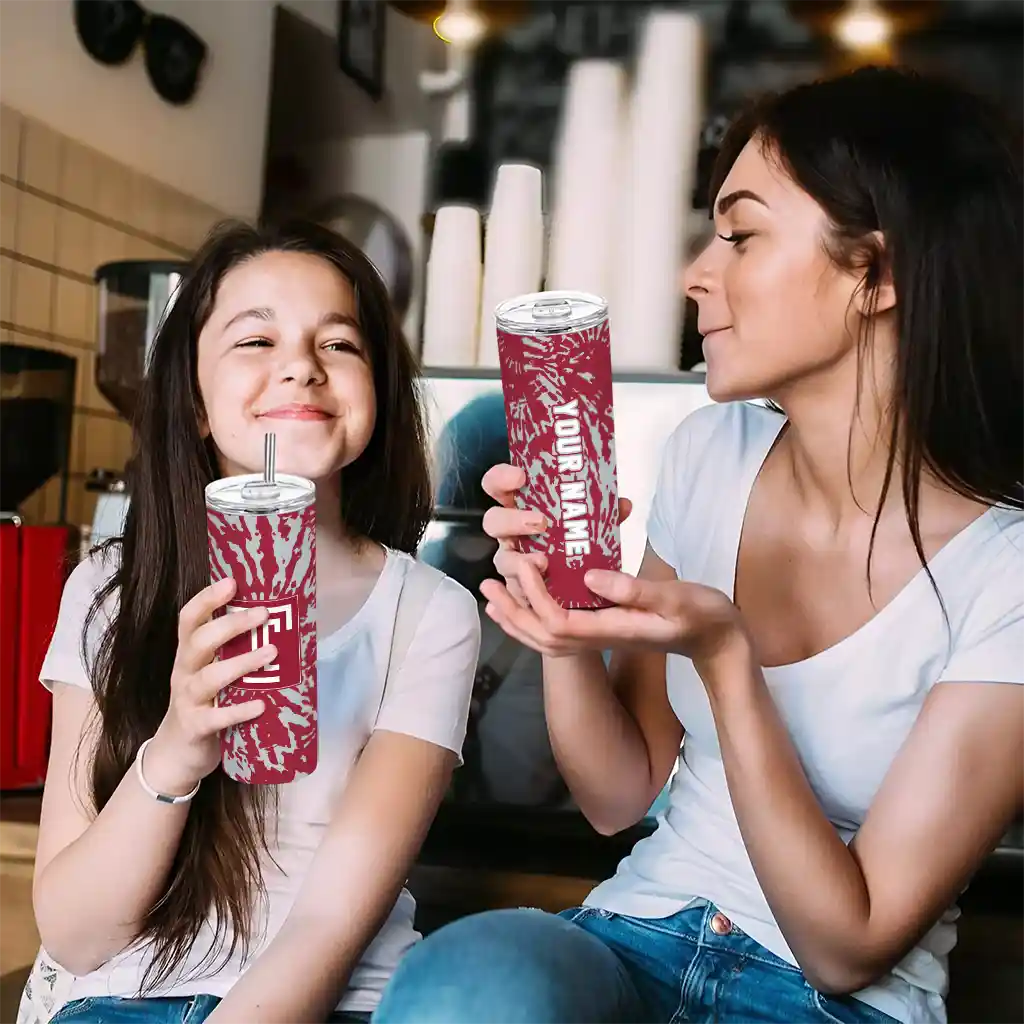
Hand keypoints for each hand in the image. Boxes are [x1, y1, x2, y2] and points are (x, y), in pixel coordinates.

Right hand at [145, 578, 275, 795]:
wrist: (177, 754)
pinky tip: (261, 705)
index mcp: (189, 655)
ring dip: (242, 664)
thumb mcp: (212, 672)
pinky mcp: (196, 728)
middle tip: (263, 614)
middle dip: (230, 625)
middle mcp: (185, 672)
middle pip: (200, 642)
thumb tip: (279, 624)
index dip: (207, 599)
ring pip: (210, 677)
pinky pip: (216, 718)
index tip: (231, 582)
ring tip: (271, 653)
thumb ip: (233, 651)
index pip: (189, 620)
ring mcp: (188, 701)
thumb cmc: (205, 703)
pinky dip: (238, 711)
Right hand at [480, 463, 632, 607]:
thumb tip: (622, 505)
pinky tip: (540, 587)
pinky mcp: (520, 590)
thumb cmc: (582, 544)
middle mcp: (511, 533)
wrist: (593, 587)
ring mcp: (513, 562)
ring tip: (544, 562)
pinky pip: (514, 590)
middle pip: (492, 522)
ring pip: (502, 560)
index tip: (520, 476)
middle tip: (541, 522)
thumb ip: (606, 516)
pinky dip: (525, 589)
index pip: (497, 486)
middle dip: (512, 520)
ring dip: (518, 560)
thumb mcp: (597, 526)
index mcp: (521, 507)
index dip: (502, 479)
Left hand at [481, 557, 746, 669]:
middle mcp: (600, 639)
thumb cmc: (703, 616)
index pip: (558, 621)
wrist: (717, 641)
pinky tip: (526, 599)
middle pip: (541, 636)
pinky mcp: (603, 631)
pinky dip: (533, 618)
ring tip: (493, 593)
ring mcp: (601, 638)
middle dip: (512, 610)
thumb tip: (589, 577)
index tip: (527, 563)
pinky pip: (558, 632)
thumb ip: (634, 590)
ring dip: (516, 616)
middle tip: (488, 584)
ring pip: (545, 638)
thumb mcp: (676, 598)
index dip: (535, 595)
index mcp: (613, 630)